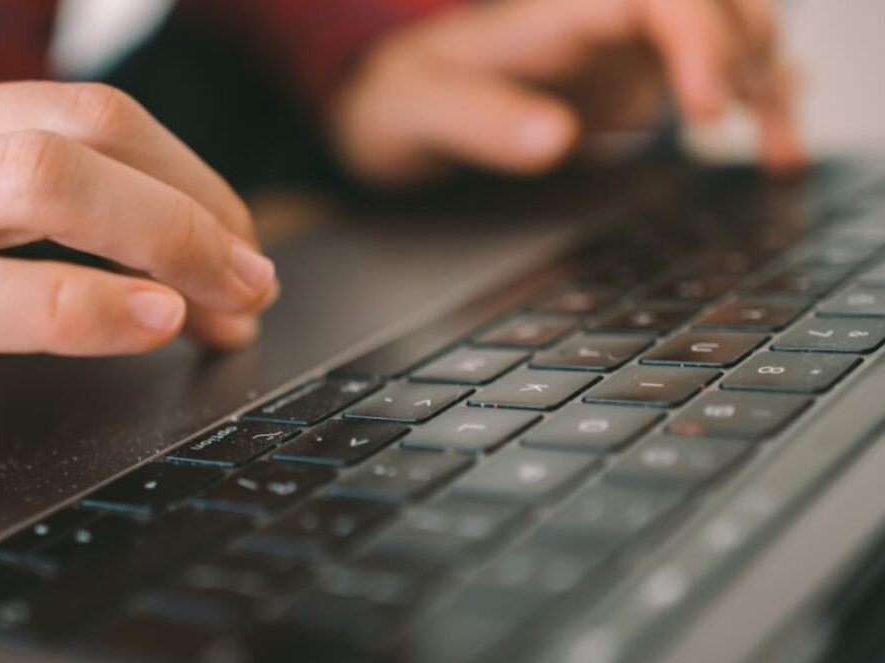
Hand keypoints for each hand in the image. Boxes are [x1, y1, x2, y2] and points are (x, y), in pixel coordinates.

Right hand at [0, 48, 277, 491]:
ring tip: (226, 297)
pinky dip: (78, 309)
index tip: (236, 240)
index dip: (186, 175)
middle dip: (193, 202)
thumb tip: (150, 231)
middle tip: (250, 273)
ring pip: (32, 184)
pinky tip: (146, 325)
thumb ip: (2, 199)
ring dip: (162, 239)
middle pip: (78, 130)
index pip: (85, 111)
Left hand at [332, 0, 803, 183]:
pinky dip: (755, 100)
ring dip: (767, 76)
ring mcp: (623, 49)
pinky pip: (715, 71)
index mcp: (554, 14)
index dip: (699, 41)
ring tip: (774, 149)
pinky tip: (765, 147)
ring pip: (729, 30)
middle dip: (748, 52)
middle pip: (712, 1)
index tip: (709, 110)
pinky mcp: (633, 82)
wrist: (388, 107)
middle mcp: (600, 20)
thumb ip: (477, 122)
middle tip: (748, 128)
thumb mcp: (417, 113)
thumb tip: (553, 139)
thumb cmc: (396, 100)